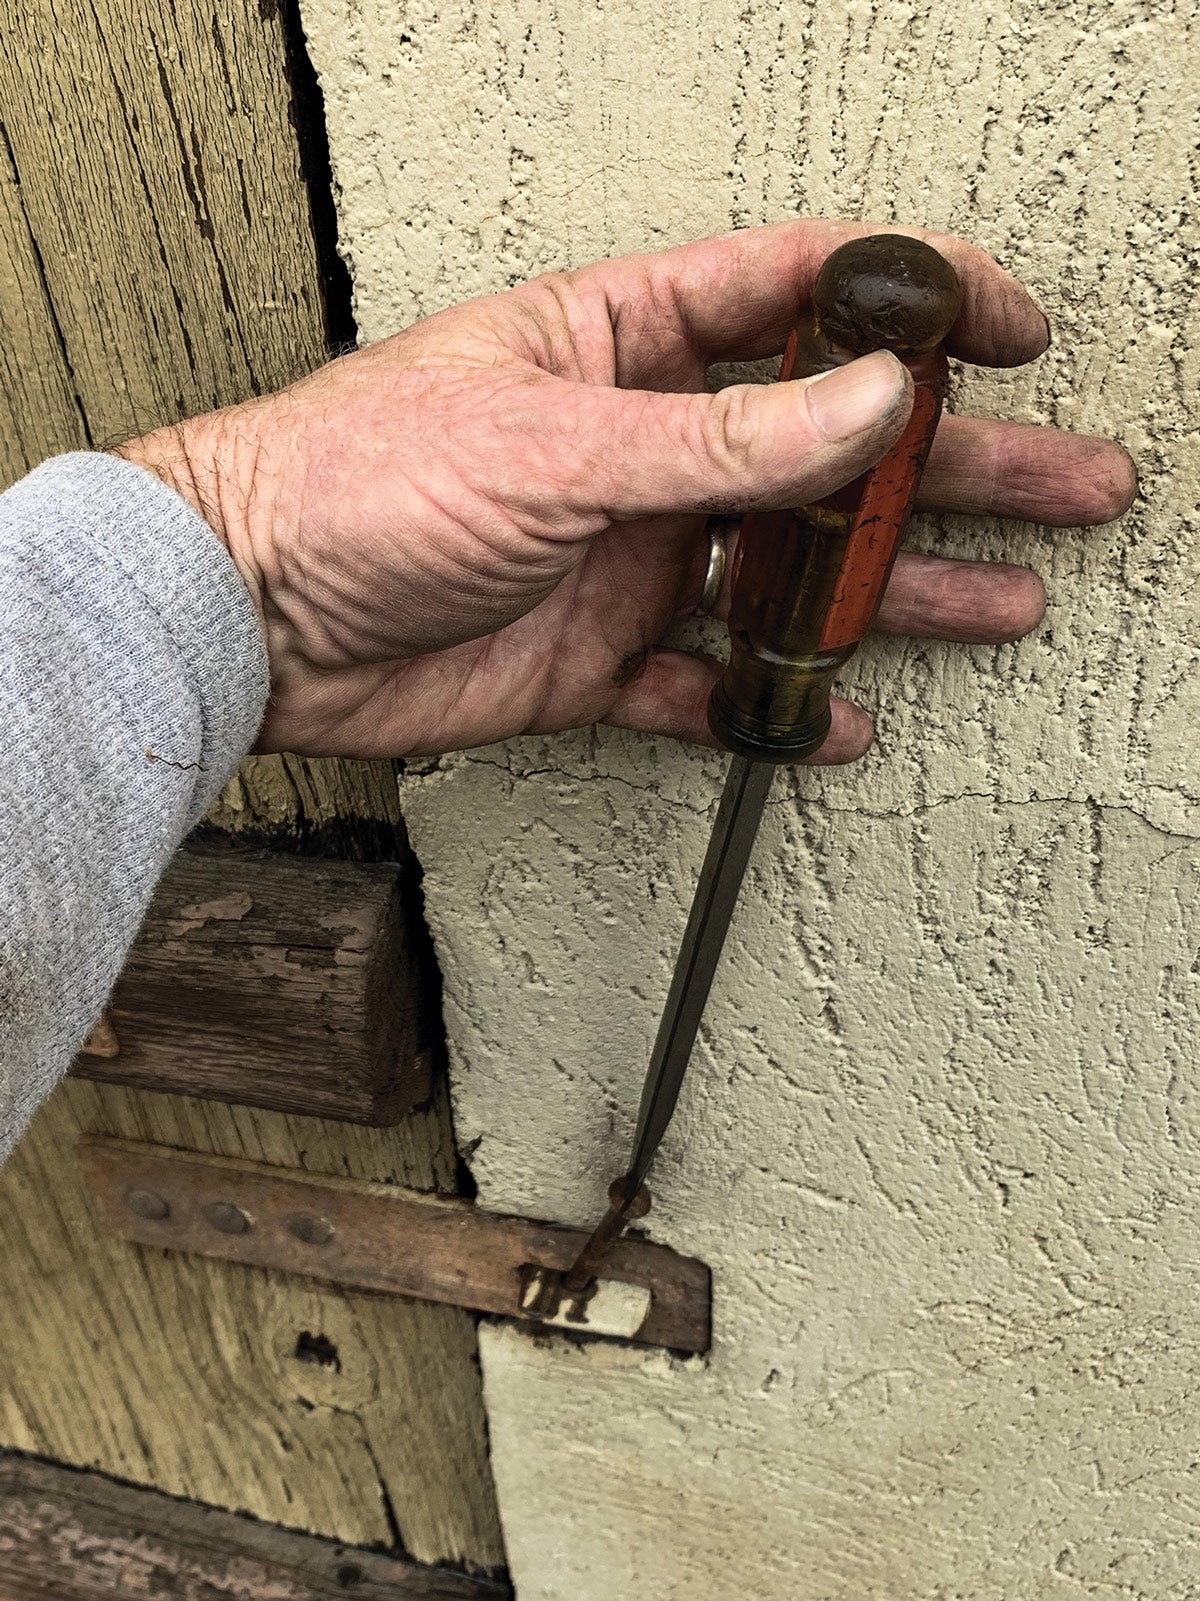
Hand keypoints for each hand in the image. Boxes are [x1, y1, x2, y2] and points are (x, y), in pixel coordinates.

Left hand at [118, 219, 1135, 760]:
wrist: (254, 618)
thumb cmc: (355, 482)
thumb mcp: (555, 441)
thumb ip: (722, 437)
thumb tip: (869, 399)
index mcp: (624, 344)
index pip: (797, 295)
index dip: (911, 303)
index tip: (1004, 330)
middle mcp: (639, 447)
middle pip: (827, 447)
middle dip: (949, 465)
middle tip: (1060, 482)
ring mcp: (627, 554)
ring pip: (789, 569)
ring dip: (893, 590)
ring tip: (1002, 601)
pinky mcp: (598, 656)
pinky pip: (711, 682)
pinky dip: (773, 705)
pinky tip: (839, 720)